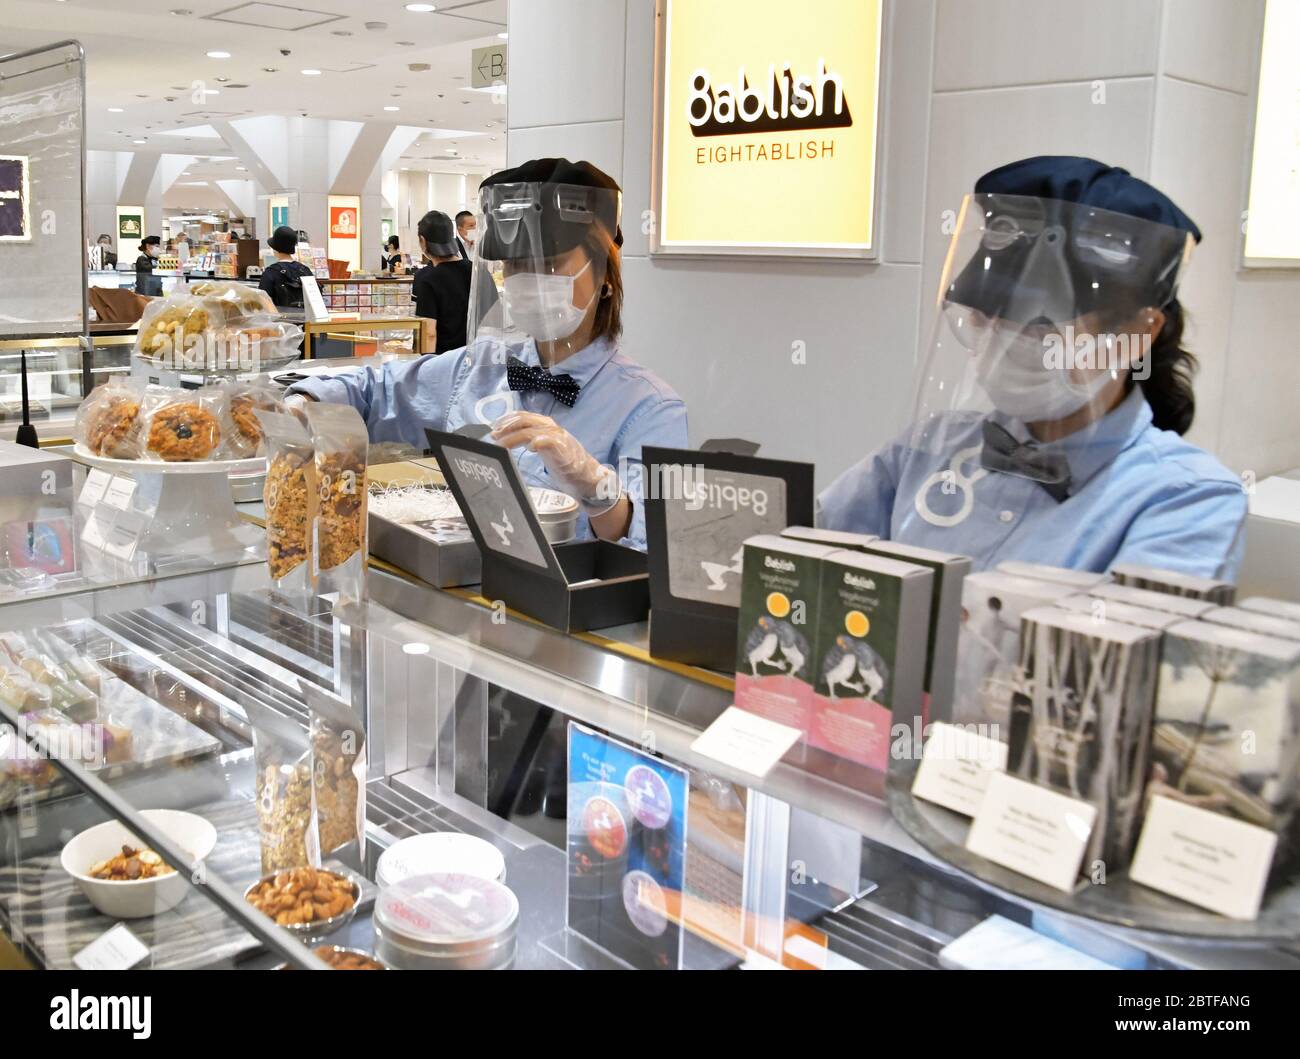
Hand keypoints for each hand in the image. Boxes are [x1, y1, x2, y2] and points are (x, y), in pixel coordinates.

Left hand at [491, 411, 620, 513]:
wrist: (587, 475)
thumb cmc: (564, 462)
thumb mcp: (544, 447)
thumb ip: (529, 439)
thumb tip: (506, 440)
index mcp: (545, 424)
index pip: (522, 416)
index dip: (506, 420)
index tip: (493, 429)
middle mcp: (551, 427)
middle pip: (524, 420)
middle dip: (506, 428)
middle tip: (493, 437)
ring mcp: (557, 437)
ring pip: (531, 430)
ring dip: (513, 437)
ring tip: (502, 445)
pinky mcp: (563, 449)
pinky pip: (549, 441)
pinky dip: (539, 442)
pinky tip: (530, 447)